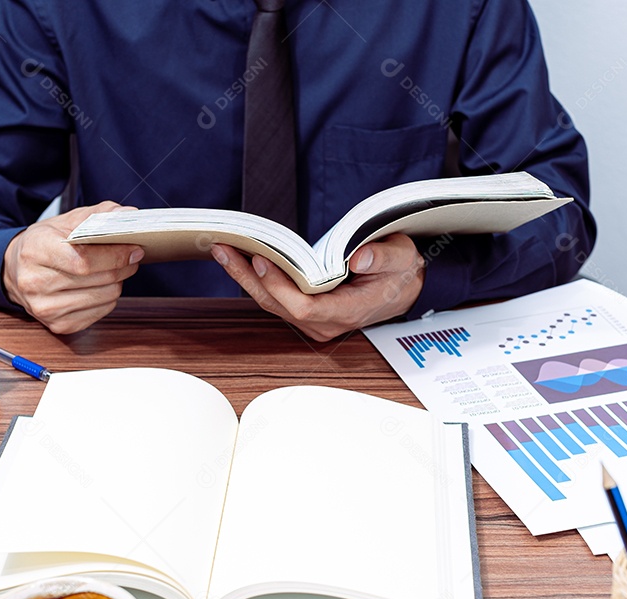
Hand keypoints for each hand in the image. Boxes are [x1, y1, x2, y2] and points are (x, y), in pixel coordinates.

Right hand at [2, 201, 143, 333]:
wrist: (15, 271)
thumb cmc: (43, 244)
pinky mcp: (58, 325)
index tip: (134, 249)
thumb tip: (130, 215)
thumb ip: (99, 215)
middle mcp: (35, 283)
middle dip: (122, 266)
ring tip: (112, 270)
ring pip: (105, 297)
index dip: (114, 255)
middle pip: (98, 279)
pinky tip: (99, 286)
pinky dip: (107, 298)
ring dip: (116, 282)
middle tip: (132, 257)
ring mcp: (46, 308)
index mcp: (35, 251)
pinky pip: (100, 312)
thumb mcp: (64, 222)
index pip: (83, 260)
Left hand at [210, 233, 424, 341]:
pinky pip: (275, 299)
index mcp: (348, 311)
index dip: (280, 285)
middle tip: (224, 248)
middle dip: (248, 277)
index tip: (262, 259)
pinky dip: (255, 279)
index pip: (306, 307)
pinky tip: (238, 259)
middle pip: (278, 305)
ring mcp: (313, 321)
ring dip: (245, 277)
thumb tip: (358, 257)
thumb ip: (383, 257)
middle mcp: (325, 323)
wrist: (404, 288)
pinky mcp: (305, 313)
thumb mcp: (403, 258)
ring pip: (271, 303)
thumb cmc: (401, 271)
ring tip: (222, 250)